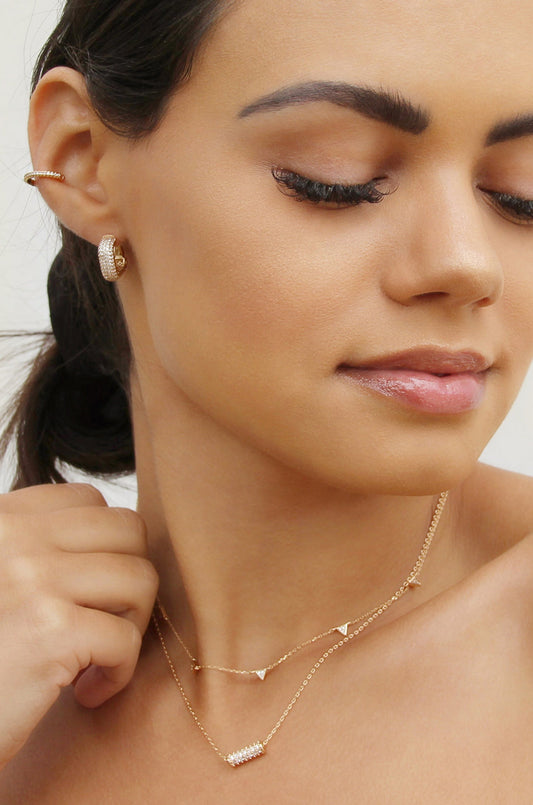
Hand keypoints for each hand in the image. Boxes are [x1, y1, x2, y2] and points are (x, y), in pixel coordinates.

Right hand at [0, 483, 157, 770]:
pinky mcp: (51, 631)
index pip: (90, 501)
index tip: (88, 592)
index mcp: (2, 520)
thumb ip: (38, 549)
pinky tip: (84, 692)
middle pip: (128, 530)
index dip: (106, 548)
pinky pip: (126, 639)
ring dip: (131, 624)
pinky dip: (118, 673)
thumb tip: (117, 539)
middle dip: (130, 581)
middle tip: (103, 623)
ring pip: (140, 579)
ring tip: (96, 656)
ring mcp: (34, 580)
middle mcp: (16, 537)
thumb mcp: (0, 578)